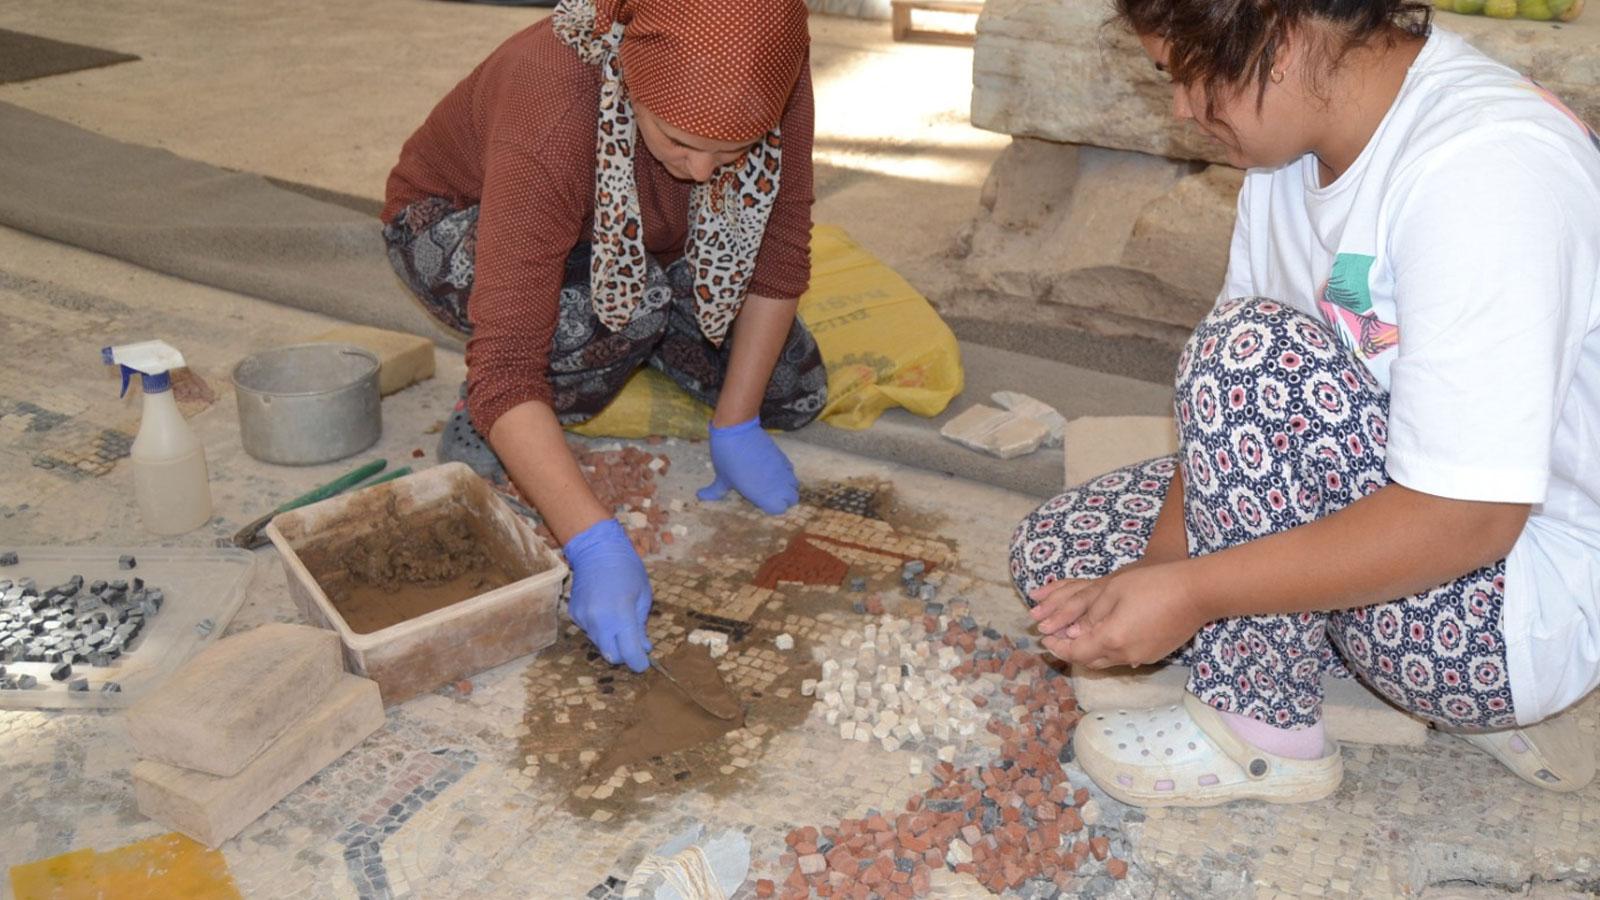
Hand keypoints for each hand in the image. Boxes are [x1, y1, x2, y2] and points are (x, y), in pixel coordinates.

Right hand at [563, 518, 653, 671]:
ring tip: (620, 622)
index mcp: (621, 614)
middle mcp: (599, 620)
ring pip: (600, 644)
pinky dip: (600, 629)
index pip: (629, 652)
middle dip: (625, 656)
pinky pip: (590, 631)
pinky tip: (605, 611)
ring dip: (612, 641)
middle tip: (635, 646)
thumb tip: (644, 647)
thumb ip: (641, 624)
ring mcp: (584, 618)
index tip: (644, 664)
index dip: (639, 663)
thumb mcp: (643, 595)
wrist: (596, 549)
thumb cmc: (627, 568)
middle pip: (612, 655)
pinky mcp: (574, 615)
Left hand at [696, 416, 798, 514]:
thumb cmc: (727, 458)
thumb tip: (700, 497)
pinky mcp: (783, 457)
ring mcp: (782, 470)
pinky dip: (786, 473)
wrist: (736, 431)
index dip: (773, 507)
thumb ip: (715, 491)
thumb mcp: (722, 478)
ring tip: (773, 482)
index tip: (763, 502)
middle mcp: (777, 485)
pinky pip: (791, 471)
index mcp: (762, 494)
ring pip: (795, 485)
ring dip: (787, 486)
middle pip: (793, 499)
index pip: (780, 509)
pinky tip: (773, 469)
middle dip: (785, 499)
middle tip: (771, 494)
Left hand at [1026, 563, 1206, 668]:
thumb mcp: (1113, 591)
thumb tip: (1073, 630)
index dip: (1057, 646)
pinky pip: (1124, 656)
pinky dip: (1110, 650)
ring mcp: (1143, 656)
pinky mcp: (1156, 654)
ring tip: (1079, 637)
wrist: (1197, 593)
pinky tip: (1108, 636)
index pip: (1075, 651)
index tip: (1044, 638)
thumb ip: (1090, 613)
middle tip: (1057, 640)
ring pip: (1107, 660)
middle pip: (1090, 661)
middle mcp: (1125, 654)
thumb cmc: (1153, 585)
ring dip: (1090, 652)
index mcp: (1111, 638)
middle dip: (1070, 651)